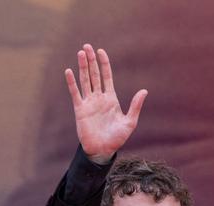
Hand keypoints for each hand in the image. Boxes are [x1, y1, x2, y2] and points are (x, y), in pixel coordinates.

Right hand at [64, 44, 146, 163]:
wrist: (103, 150)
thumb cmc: (117, 138)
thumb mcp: (130, 122)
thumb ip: (135, 106)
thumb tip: (144, 91)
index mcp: (111, 98)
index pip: (106, 76)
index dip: (104, 64)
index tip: (100, 51)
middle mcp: (98, 98)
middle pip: (94, 75)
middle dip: (91, 61)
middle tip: (87, 46)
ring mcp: (89, 103)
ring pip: (85, 80)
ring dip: (82, 67)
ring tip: (80, 53)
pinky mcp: (80, 110)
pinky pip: (75, 93)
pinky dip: (72, 83)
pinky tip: (69, 71)